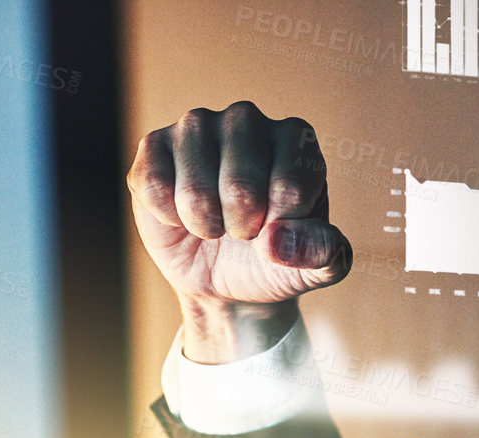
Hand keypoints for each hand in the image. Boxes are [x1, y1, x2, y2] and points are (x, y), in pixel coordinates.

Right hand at [126, 100, 352, 361]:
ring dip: (205, 225)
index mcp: (296, 139)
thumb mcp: (319, 267)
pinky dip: (168, 217)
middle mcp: (247, 120)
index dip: (282, 228)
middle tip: (245, 230)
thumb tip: (277, 240)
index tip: (281, 229)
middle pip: (242, 186)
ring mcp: (197, 126)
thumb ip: (325, 253)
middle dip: (243, 228)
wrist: (228, 277)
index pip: (292, 188)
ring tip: (216, 224)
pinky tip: (181, 215)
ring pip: (195, 189)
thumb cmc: (279, 259)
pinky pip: (153, 186)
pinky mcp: (154, 145)